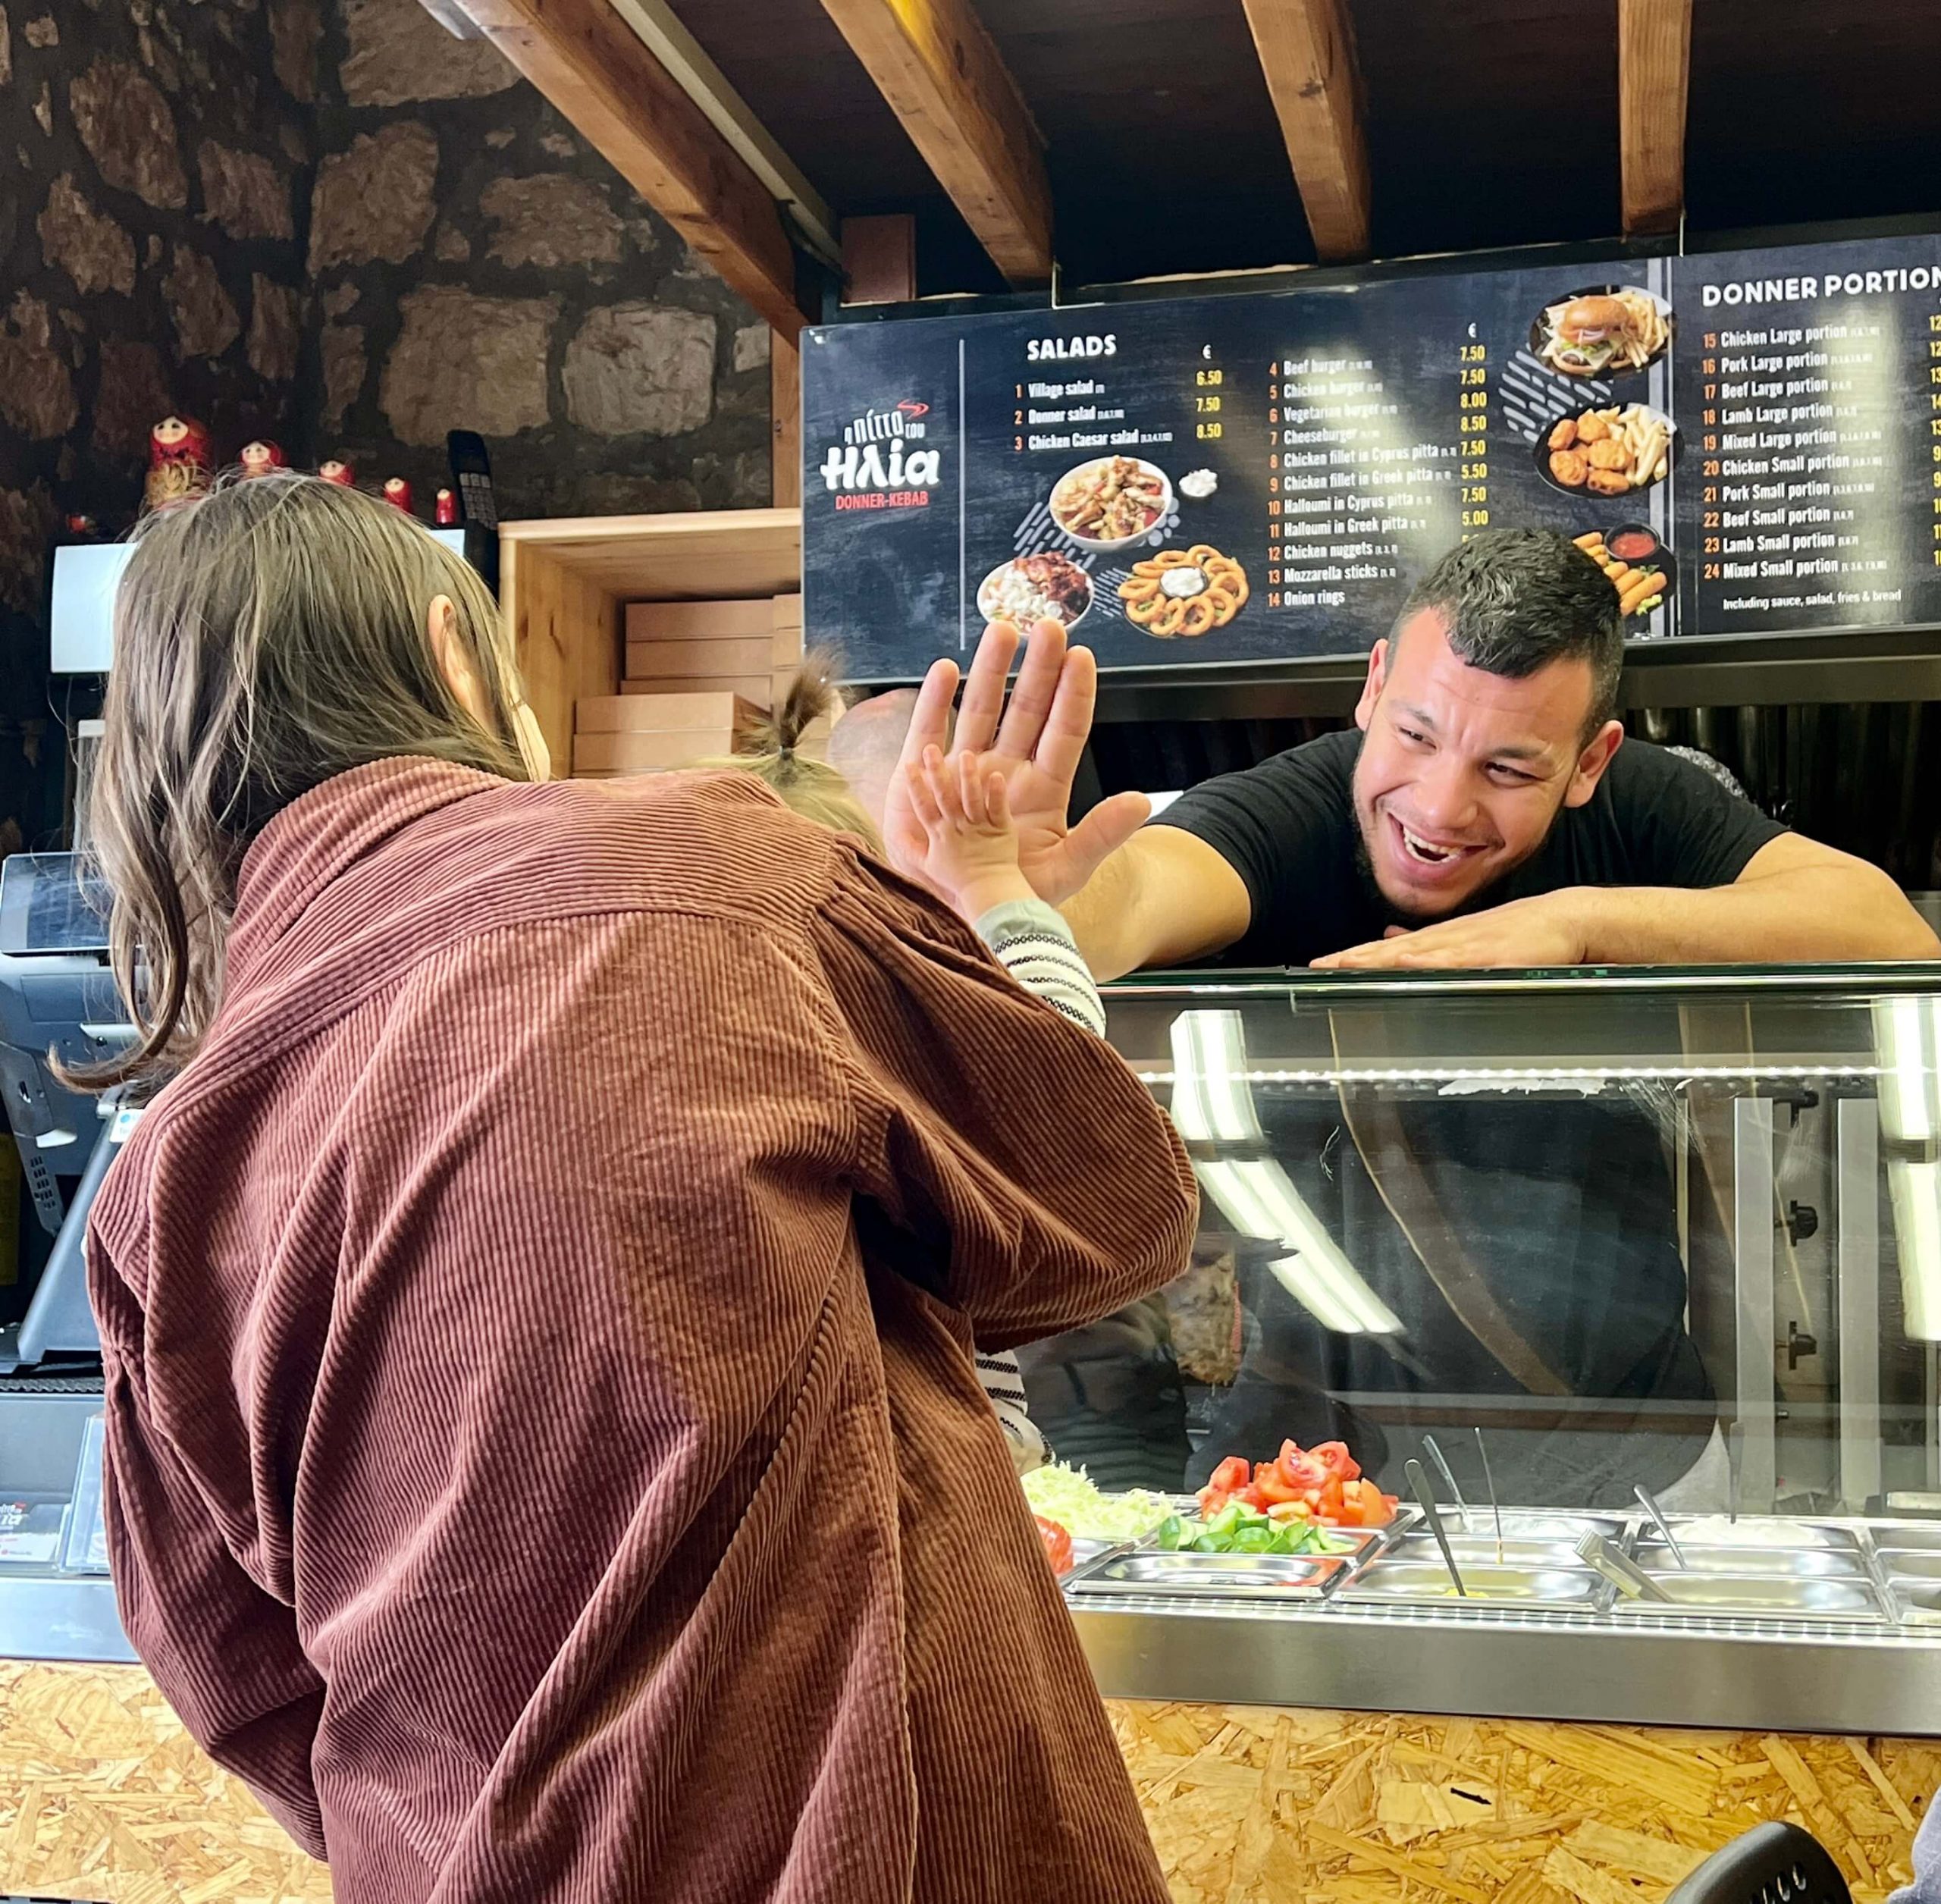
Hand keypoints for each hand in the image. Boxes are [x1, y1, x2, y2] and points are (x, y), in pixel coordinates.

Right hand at [881, 618, 1150, 907]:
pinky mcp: (925, 777)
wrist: (953, 917)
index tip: (1082, 656)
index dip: (1073, 694)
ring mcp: (965, 769)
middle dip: (1037, 666)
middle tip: (1046, 624)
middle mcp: (1006, 770)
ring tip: (1001, 630)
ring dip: (991, 669)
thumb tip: (1141, 802)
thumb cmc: (1012, 900)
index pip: (1064, 731)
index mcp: (1043, 789)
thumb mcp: (1064, 872)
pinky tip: (945, 670)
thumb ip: (1101, 836)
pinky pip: (931, 730)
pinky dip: (936, 700)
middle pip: (1026, 708)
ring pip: (982, 709)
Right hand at [900, 746, 1032, 922]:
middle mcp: (956, 829)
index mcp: (938, 835)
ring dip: (968, 778)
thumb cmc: (957, 881)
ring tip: (966, 755)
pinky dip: (995, 795)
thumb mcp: (927, 866)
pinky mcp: (1000, 831)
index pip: (923, 807)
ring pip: (971, 800)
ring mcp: (978, 829)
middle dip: (936, 773)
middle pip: (944, 797)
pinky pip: (997, 810)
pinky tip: (995, 776)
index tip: (909, 764)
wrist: (986, 894)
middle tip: (930, 749)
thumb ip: (911, 848)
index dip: (915, 786)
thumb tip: (893, 836)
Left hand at [1310, 891, 1593, 970]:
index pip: (1385, 951)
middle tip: (1318, 966)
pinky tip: (1403, 959)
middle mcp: (1446, 939)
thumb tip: (1391, 942)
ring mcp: (1467, 945)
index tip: (1320, 965)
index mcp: (1439, 940)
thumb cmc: (1520, 933)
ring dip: (1378, 958)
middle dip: (1353, 958)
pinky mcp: (1491, 955)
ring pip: (1413, 953)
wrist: (1566, 919)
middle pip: (1390, 951)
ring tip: (1345, 963)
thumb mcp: (1467, 937)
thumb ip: (1429, 946)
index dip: (1352, 957)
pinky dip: (1427, 959)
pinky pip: (1454, 958)